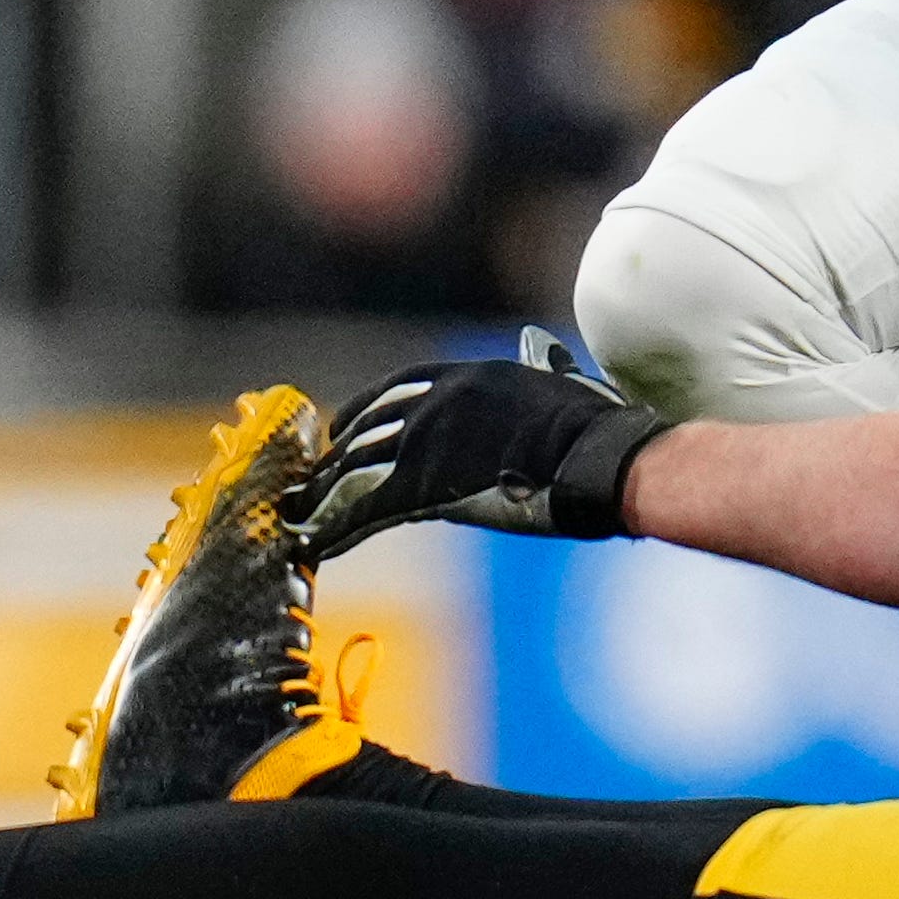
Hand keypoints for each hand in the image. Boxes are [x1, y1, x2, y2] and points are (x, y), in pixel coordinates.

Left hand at [298, 331, 667, 555]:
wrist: (598, 459)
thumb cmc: (596, 430)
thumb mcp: (558, 386)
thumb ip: (538, 373)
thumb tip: (542, 353)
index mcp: (468, 375)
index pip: (399, 387)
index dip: (365, 409)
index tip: (344, 428)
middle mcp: (436, 401)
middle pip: (369, 428)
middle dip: (337, 457)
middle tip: (314, 478)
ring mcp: (425, 441)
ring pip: (356, 468)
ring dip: (323, 495)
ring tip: (301, 515)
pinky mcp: (422, 486)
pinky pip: (364, 510)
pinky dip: (336, 529)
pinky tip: (317, 545)